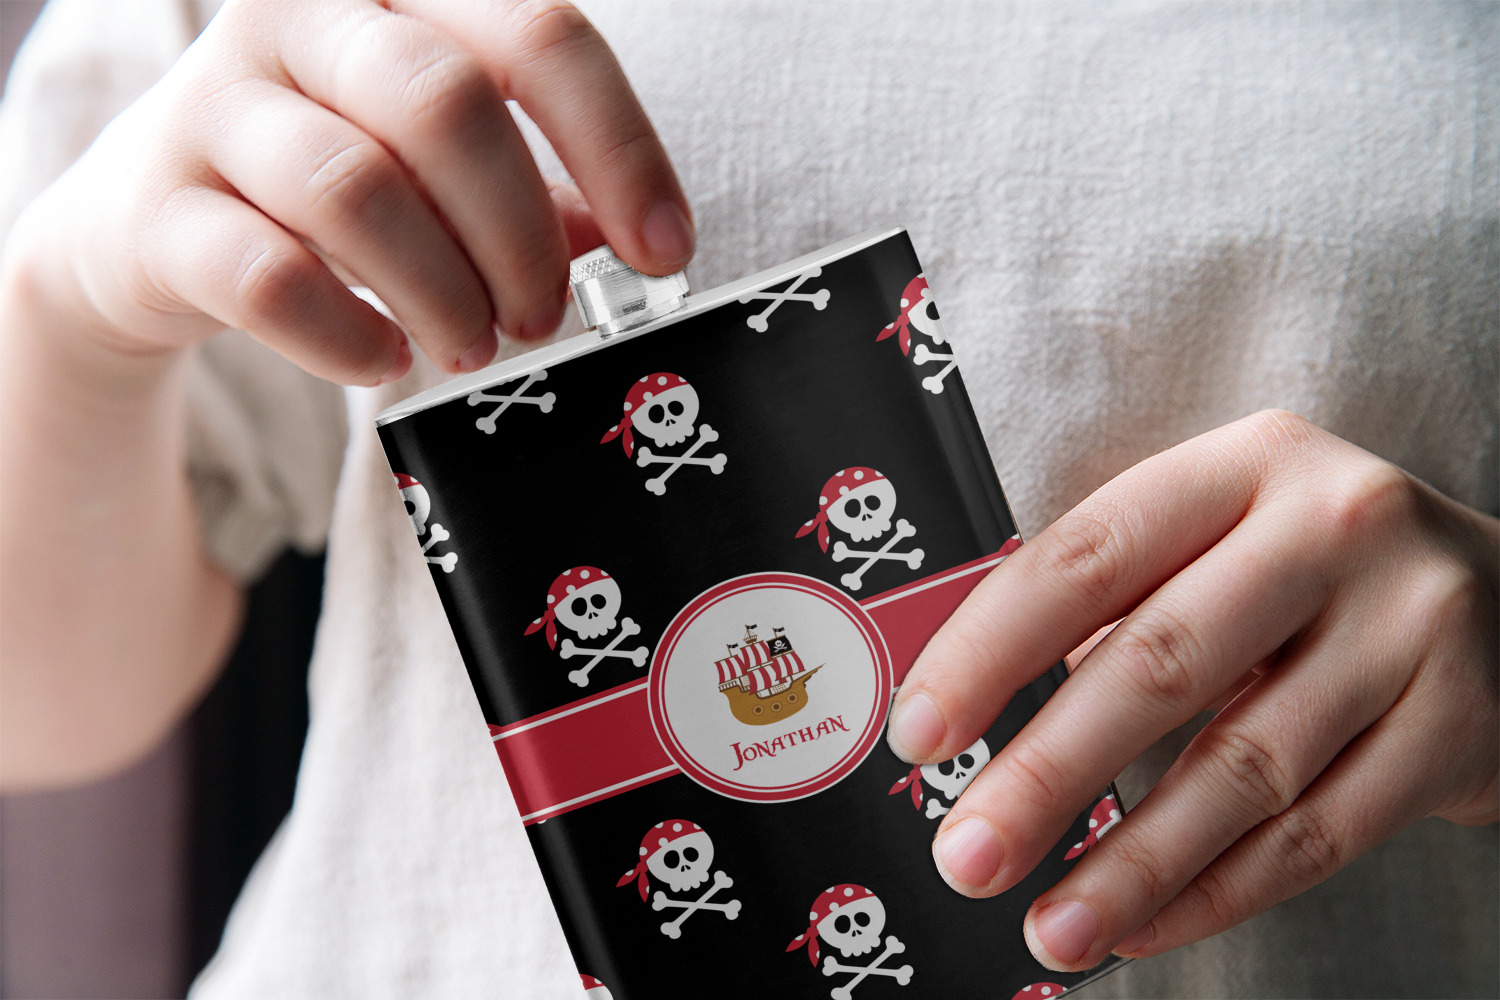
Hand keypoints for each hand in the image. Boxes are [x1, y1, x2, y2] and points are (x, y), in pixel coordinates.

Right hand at [7, 0, 691, 383]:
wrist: (151, 233)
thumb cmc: (332, 189)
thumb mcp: (442, 168)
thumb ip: (536, 187)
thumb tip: (634, 244)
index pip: (537, 34)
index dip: (618, 149)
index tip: (665, 252)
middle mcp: (298, 20)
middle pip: (445, 105)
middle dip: (519, 236)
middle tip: (541, 318)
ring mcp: (214, 106)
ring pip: (355, 188)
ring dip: (442, 292)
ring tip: (469, 344)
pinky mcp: (156, 209)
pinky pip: (266, 276)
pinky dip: (346, 334)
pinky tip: (381, 358)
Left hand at [887, 410, 1497, 970]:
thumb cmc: (1307, 571)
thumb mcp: (1217, 538)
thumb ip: (1110, 599)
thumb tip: (965, 698)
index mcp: (1240, 467)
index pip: (1085, 557)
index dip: (988, 651)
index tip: (917, 733)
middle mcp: (1332, 530)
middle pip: (1160, 663)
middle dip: (1047, 774)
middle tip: (966, 854)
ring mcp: (1409, 629)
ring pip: (1242, 768)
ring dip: (1131, 863)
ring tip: (1049, 924)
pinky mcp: (1460, 727)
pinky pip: (1318, 833)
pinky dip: (1218, 891)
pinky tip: (1142, 923)